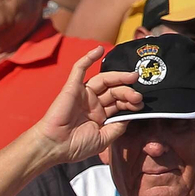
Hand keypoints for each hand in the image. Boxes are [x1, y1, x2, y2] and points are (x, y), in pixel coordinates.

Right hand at [29, 48, 141, 165]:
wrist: (54, 146)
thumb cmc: (75, 146)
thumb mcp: (104, 139)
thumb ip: (118, 127)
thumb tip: (130, 115)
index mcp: (99, 116)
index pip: (119, 103)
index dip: (131, 102)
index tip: (141, 105)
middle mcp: (92, 103)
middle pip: (115, 90)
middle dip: (128, 91)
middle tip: (138, 95)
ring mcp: (83, 95)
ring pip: (104, 80)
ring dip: (119, 77)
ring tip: (132, 77)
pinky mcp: (72, 88)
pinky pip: (79, 69)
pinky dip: (88, 58)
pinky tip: (99, 49)